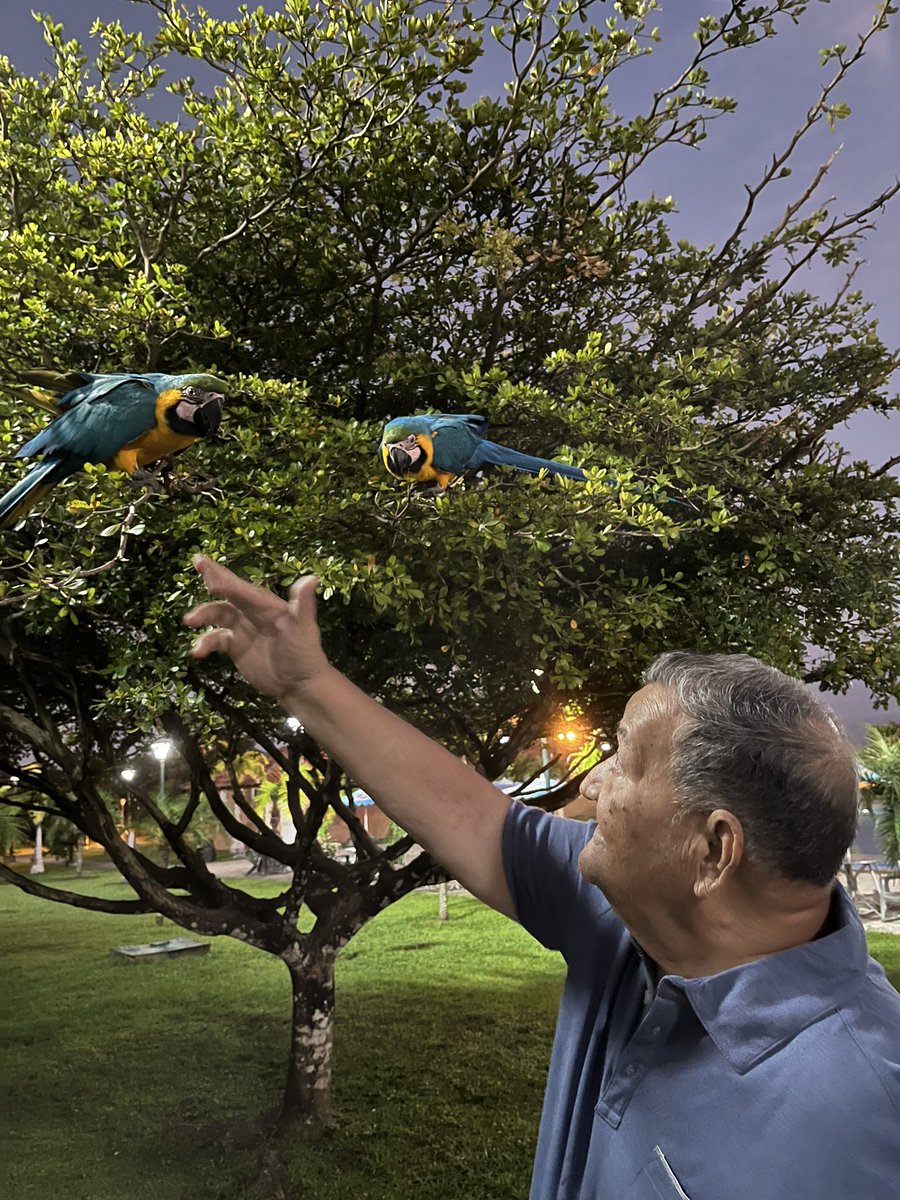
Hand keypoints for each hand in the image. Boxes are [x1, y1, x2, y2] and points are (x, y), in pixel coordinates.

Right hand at [184, 556, 328, 704]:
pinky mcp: (236, 647)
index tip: (207, 568)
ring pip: (218, 615)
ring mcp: (243, 630)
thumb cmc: (304, 653)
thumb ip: (303, 604)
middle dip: (213, 578)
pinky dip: (205, 643)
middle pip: (229, 593)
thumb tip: (313, 577)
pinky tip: (197, 652)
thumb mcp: (304, 628)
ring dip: (203, 615)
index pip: (243, 588)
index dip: (226, 578)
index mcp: (268, 605)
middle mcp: (253, 613)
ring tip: (189, 621)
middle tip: (197, 562)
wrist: (299, 685)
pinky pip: (215, 640)